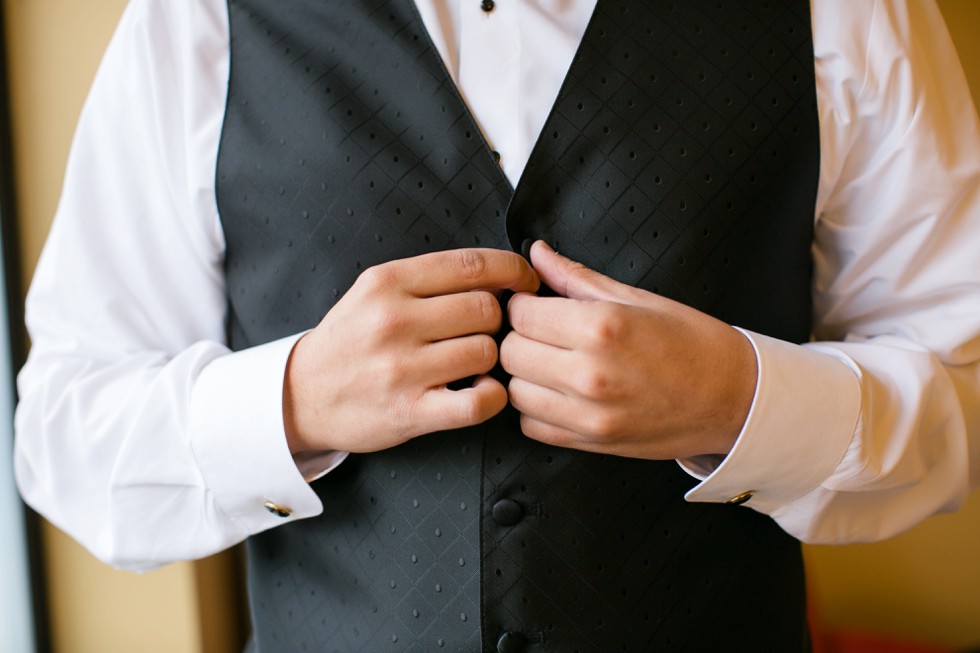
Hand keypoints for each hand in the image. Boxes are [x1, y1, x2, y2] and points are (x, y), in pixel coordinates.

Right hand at [284, 248, 538, 453]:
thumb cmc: (350, 341)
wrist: (301, 395)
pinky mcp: (410, 411)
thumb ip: (429, 280)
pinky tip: (480, 391)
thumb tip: (500, 271)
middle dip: (496, 320)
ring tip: (470, 364)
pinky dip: (492, 397)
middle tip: (482, 332)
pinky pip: (478, 401)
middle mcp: (393, 321)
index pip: (471, 264)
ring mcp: (401, 368)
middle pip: (486, 308)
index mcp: (388, 282)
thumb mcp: (375, 293)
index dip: (512, 270)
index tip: (526, 281)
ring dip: (490, 359)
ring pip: (486, 351)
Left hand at [500, 241, 755, 459]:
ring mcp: (589, 414)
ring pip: (514, 390)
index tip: (535, 303)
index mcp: (602, 328)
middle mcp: (590, 373)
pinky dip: (535, 408)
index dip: (523, 303)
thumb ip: (577, 278)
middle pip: (510, 351)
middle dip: (518, 336)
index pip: (521, 312)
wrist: (734, 399)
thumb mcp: (639, 299)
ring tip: (550, 361)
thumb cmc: (693, 344)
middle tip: (542, 331)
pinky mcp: (591, 442)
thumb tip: (538, 254)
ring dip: (524, 374)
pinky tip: (557, 392)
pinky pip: (531, 426)